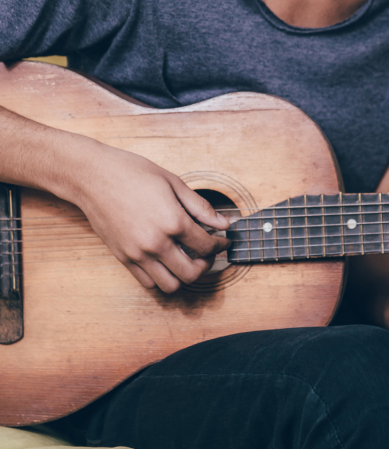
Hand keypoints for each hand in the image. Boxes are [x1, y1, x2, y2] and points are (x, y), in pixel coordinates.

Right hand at [73, 144, 230, 292]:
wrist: (93, 176)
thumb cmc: (134, 173)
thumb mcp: (174, 183)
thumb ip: (201, 207)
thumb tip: (224, 223)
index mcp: (173, 221)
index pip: (207, 246)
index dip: (221, 245)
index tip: (223, 241)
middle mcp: (156, 242)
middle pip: (192, 273)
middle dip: (207, 265)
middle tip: (209, 253)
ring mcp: (138, 254)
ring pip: (170, 285)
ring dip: (184, 277)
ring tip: (188, 260)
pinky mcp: (123, 258)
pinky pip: (148, 282)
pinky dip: (162, 277)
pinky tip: (167, 261)